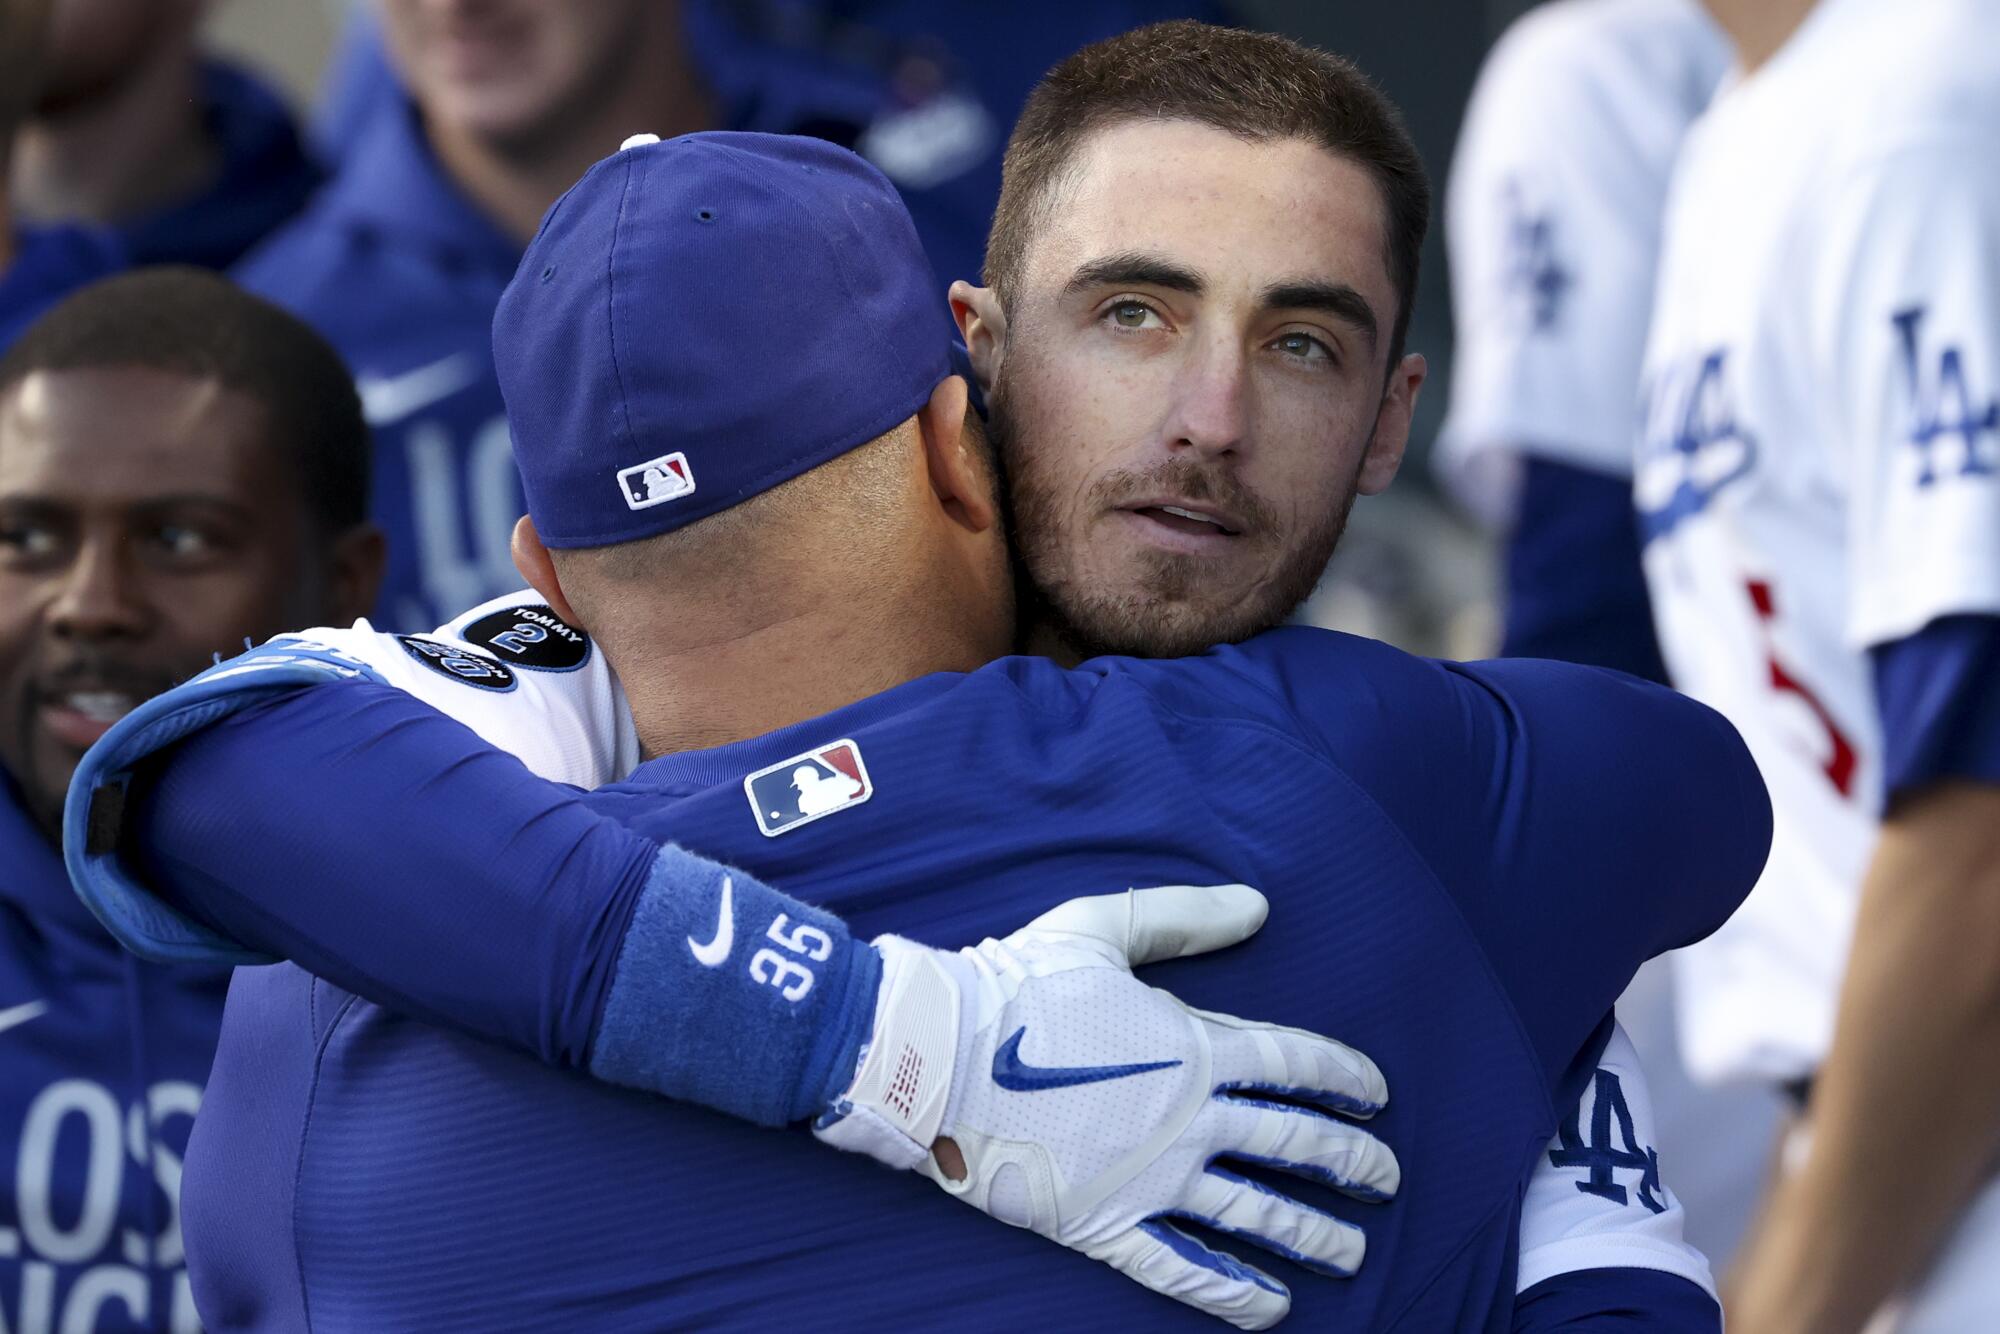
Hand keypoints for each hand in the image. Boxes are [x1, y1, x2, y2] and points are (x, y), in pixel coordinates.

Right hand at [814, 884, 1395, 1328]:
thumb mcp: (1101, 928)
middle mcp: (1190, 1118)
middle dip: (1351, 1164)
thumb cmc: (1015, 985)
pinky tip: (1271, 1310)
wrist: (939, 1055)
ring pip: (1255, 1215)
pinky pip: (1185, 1270)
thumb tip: (1259, 905)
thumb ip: (1183, 919)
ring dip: (1312, 1236)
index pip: (1294, 1063)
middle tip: (1387, 1180)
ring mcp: (1154, 1178)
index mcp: (1193, 1046)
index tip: (1377, 1095)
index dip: (1345, 1078)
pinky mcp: (1110, 1225)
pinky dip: (1233, 1294)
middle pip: (1294, 1144)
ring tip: (1353, 1255)